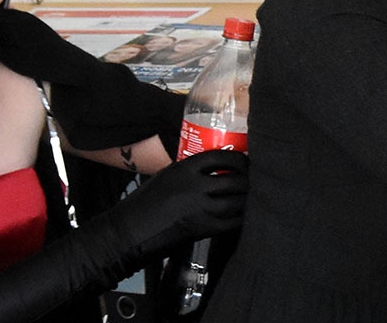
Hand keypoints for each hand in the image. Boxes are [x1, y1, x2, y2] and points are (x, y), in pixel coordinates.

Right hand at [114, 149, 248, 256]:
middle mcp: (194, 187)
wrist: (131, 230)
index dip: (238, 159)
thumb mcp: (167, 175)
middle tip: (254, 180)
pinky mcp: (202, 229)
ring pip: (236, 202)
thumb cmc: (146, 202)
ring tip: (251, 196)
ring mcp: (199, 209)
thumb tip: (213, 169)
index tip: (245, 161)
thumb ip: (189, 171)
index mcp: (184, 169)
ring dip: (248, 199)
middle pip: (234, 180)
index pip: (220, 157)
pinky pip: (232, 222)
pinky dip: (241, 218)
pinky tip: (243, 215)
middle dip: (249, 180)